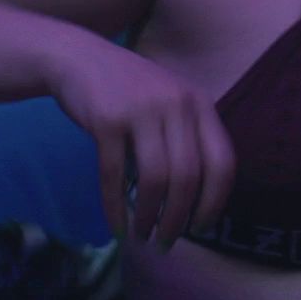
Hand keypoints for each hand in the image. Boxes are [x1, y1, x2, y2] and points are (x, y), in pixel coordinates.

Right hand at [46, 38, 235, 250]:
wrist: (78, 57)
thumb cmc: (128, 90)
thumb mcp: (169, 103)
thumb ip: (187, 139)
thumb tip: (195, 203)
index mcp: (200, 103)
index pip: (222, 161)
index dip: (215, 201)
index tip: (201, 227)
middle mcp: (176, 104)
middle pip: (188, 177)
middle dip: (179, 218)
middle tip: (167, 242)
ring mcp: (141, 110)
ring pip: (155, 179)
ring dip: (149, 217)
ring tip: (142, 236)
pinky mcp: (106, 120)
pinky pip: (114, 175)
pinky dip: (115, 207)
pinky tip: (117, 226)